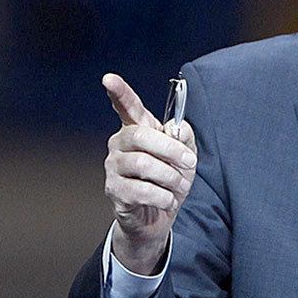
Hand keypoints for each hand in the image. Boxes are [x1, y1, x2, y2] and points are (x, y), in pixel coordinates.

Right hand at [102, 73, 197, 274]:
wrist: (158, 219)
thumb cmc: (169, 182)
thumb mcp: (185, 157)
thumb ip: (184, 138)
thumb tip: (177, 128)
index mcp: (136, 130)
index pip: (126, 106)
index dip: (118, 91)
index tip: (108, 78)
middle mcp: (120, 144)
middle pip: (141, 136)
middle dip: (171, 150)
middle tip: (189, 162)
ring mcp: (114, 168)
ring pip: (144, 165)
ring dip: (170, 177)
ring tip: (178, 186)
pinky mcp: (115, 191)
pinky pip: (143, 190)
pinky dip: (164, 197)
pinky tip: (166, 200)